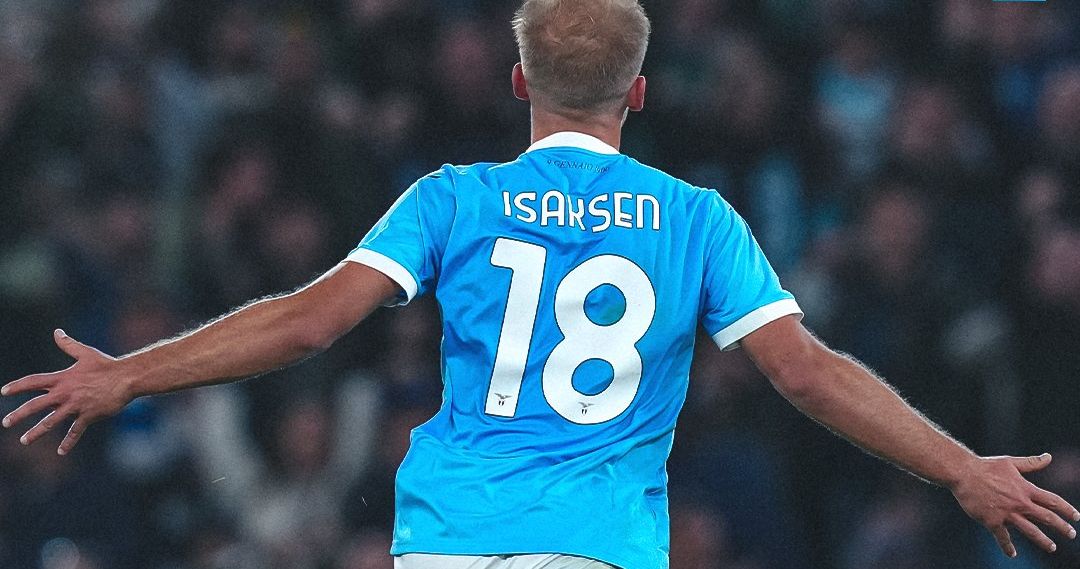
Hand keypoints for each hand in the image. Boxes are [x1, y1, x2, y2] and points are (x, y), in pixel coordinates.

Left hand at [1, 329, 134, 454]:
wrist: (126, 378)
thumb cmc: (107, 365)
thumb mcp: (86, 353)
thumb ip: (68, 344)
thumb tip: (57, 332)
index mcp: (63, 378)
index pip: (34, 382)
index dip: (18, 386)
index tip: (4, 392)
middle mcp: (66, 393)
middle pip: (36, 405)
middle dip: (19, 414)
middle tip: (6, 422)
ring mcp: (76, 406)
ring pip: (51, 421)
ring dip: (36, 432)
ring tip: (24, 440)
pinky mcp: (88, 415)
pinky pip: (75, 431)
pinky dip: (68, 442)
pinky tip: (60, 451)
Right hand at [952, 454, 1079, 556]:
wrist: (963, 473)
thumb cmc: (986, 466)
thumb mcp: (1010, 463)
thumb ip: (1031, 463)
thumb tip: (1049, 457)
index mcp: (1025, 489)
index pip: (1052, 501)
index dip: (1067, 509)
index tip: (1076, 517)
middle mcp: (1020, 503)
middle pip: (1047, 518)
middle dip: (1062, 527)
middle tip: (1071, 534)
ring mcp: (1007, 514)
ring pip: (1031, 531)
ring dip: (1043, 541)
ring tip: (1052, 547)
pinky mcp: (992, 521)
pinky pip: (1003, 538)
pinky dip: (1008, 547)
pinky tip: (1012, 554)